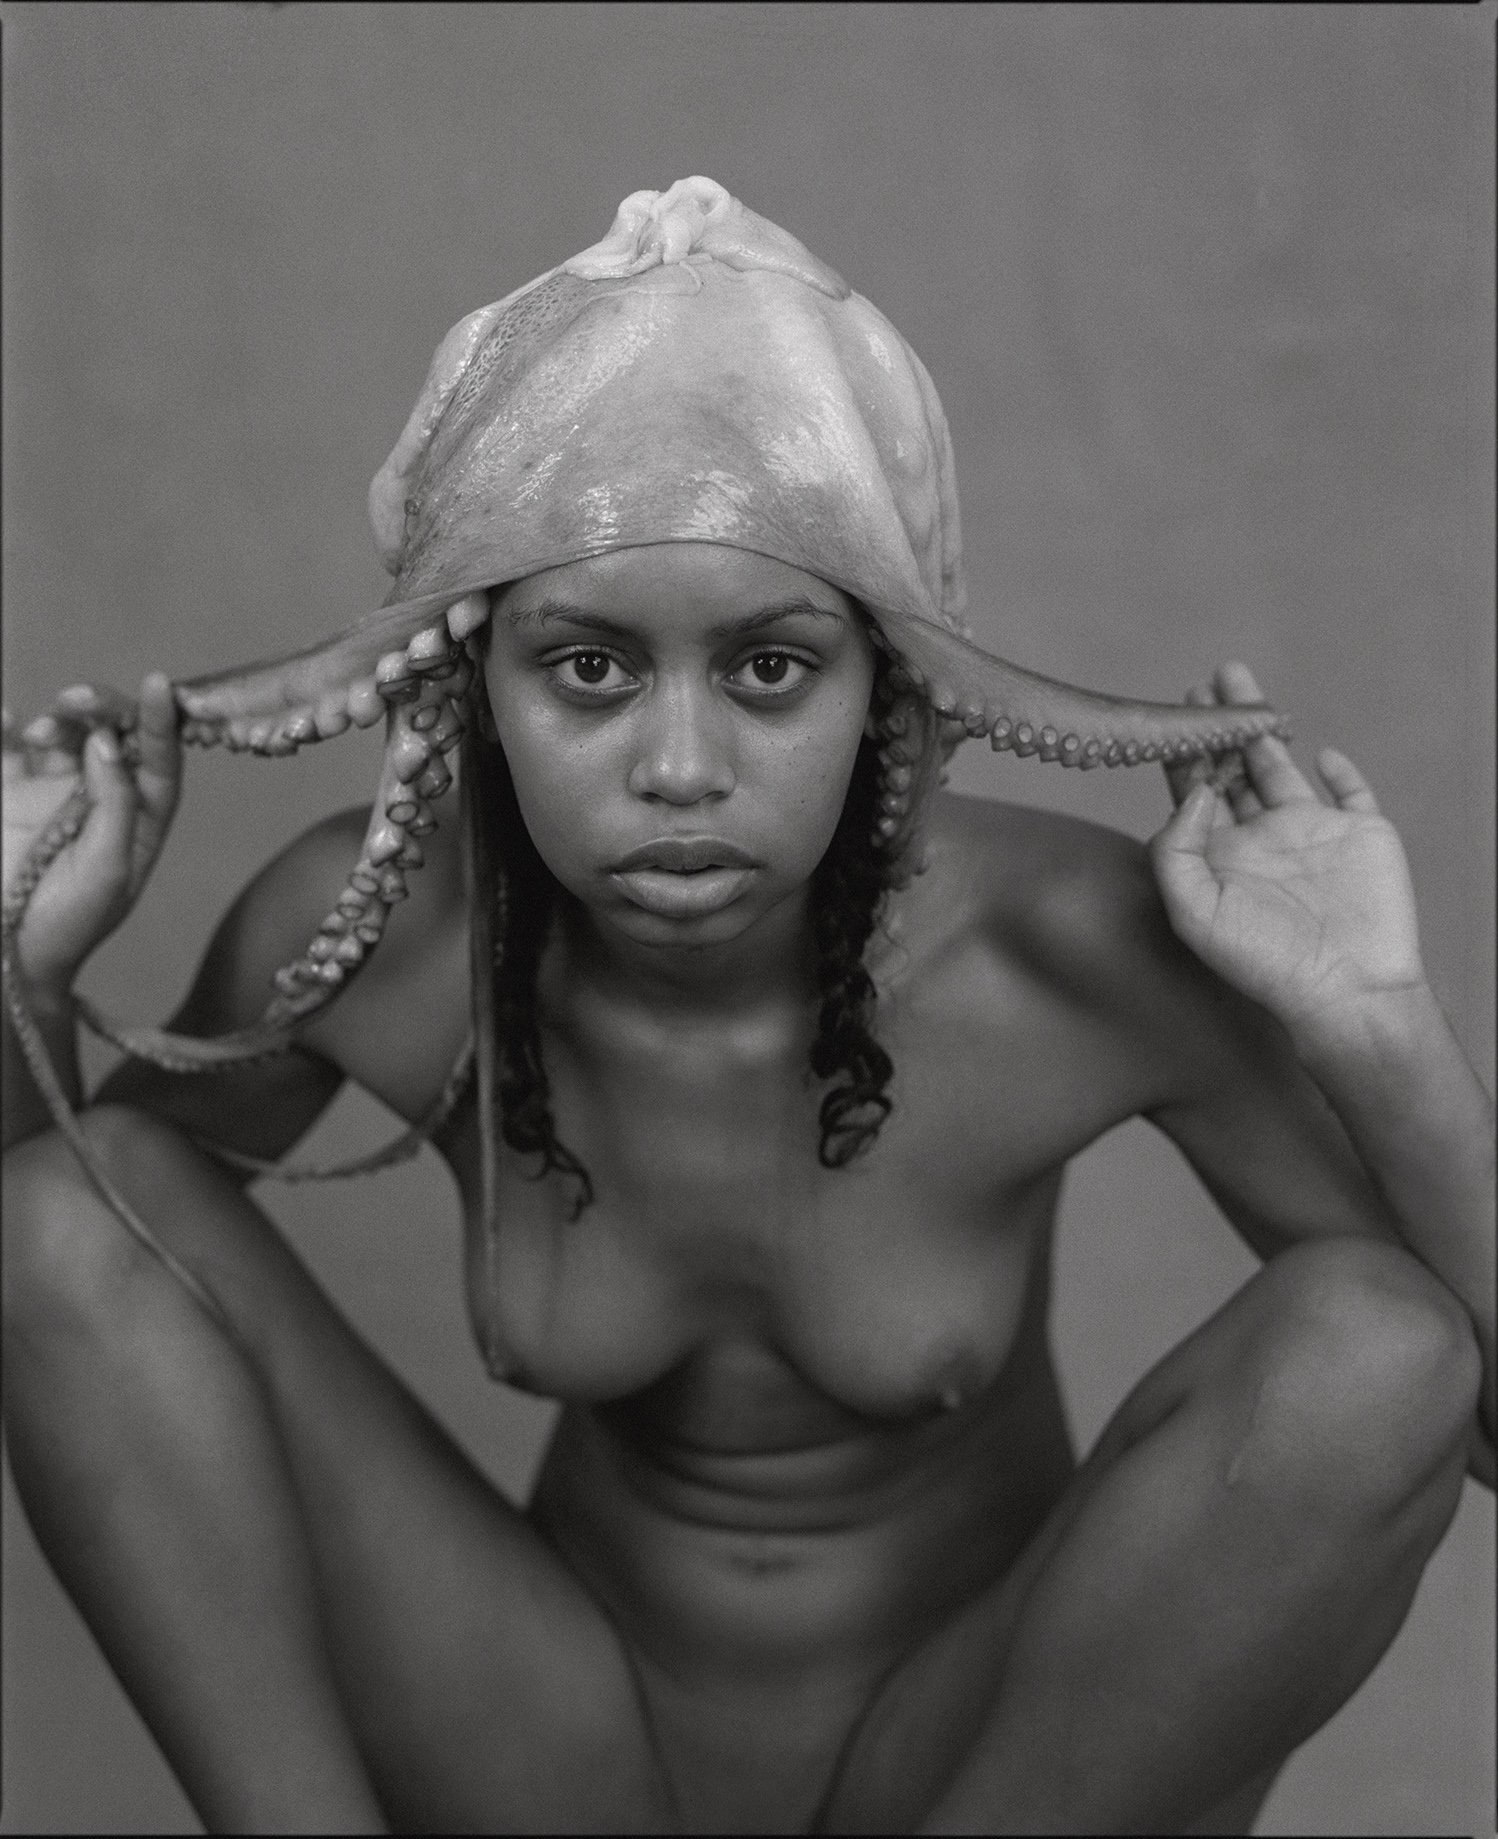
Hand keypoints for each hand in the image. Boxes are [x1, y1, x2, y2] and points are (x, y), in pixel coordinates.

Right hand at [3, 673, 181, 994]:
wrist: (8, 953)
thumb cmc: (68, 925)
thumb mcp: (105, 874)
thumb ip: (115, 808)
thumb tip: (110, 744)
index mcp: (140, 820)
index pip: (159, 763)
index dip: (162, 723)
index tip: (160, 687)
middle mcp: (102, 797)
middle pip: (115, 736)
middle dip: (105, 709)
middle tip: (79, 700)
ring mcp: (54, 791)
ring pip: (68, 735)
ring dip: (62, 720)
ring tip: (45, 732)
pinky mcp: (11, 793)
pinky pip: (9, 749)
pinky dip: (8, 728)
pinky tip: (9, 720)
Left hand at [1149, 663, 1424, 1040]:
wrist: (1346, 988)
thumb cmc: (1264, 962)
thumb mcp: (1194, 911)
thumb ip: (1178, 848)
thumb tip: (1195, 791)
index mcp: (1220, 856)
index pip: (1193, 793)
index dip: (1181, 753)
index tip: (1168, 716)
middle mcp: (1262, 840)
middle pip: (1232, 768)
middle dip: (1215, 728)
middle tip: (1199, 688)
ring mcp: (1312, 834)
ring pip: (1281, 766)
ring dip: (1262, 727)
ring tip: (1240, 684)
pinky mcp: (1361, 834)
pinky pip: (1352, 792)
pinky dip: (1340, 770)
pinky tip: (1322, 751)